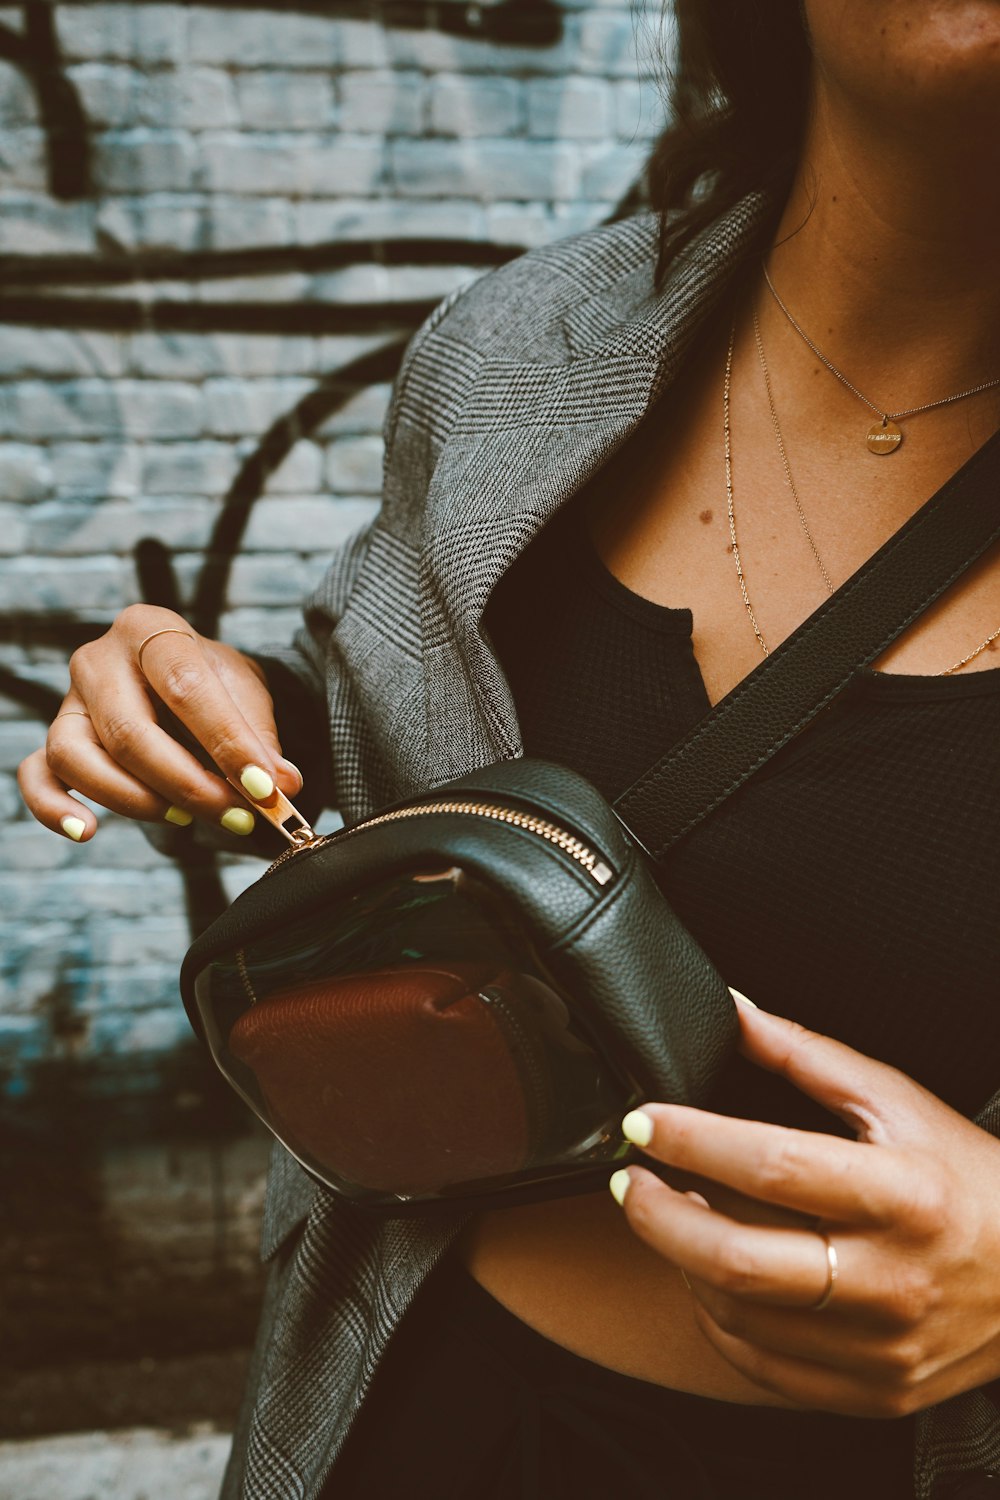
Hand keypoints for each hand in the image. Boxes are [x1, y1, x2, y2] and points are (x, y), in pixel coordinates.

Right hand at [17, 605, 302, 841]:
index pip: (185, 685)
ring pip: (76, 755)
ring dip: (134, 799)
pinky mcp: (54, 741)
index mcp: (153, 630)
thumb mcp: (246, 694)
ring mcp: (70, 702)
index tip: (265, 789)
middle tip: (236, 816)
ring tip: (184, 817)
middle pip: (128, 730)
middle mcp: (100, 660)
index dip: (227, 742)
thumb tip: (283, 787)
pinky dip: (54, 807)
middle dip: (187, 784)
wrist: (184, 681)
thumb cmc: (213, 685)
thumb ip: (261, 739)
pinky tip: (87, 831)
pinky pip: (36, 775)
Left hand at [610, 999, 999, 1416]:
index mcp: (902, 1196)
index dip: (692, 1140)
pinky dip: (716, 1315)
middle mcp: (892, 1281)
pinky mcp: (873, 1391)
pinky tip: (709, 1273)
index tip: (642, 1120)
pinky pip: (761, 1365)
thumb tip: (732, 1011)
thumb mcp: (901, 1103)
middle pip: (739, 1260)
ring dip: (681, 1261)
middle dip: (658, 1215)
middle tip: (630, 1178)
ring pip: (739, 1315)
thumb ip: (808, 1056)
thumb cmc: (969, 1179)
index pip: (773, 1166)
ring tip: (672, 1215)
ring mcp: (881, 1349)